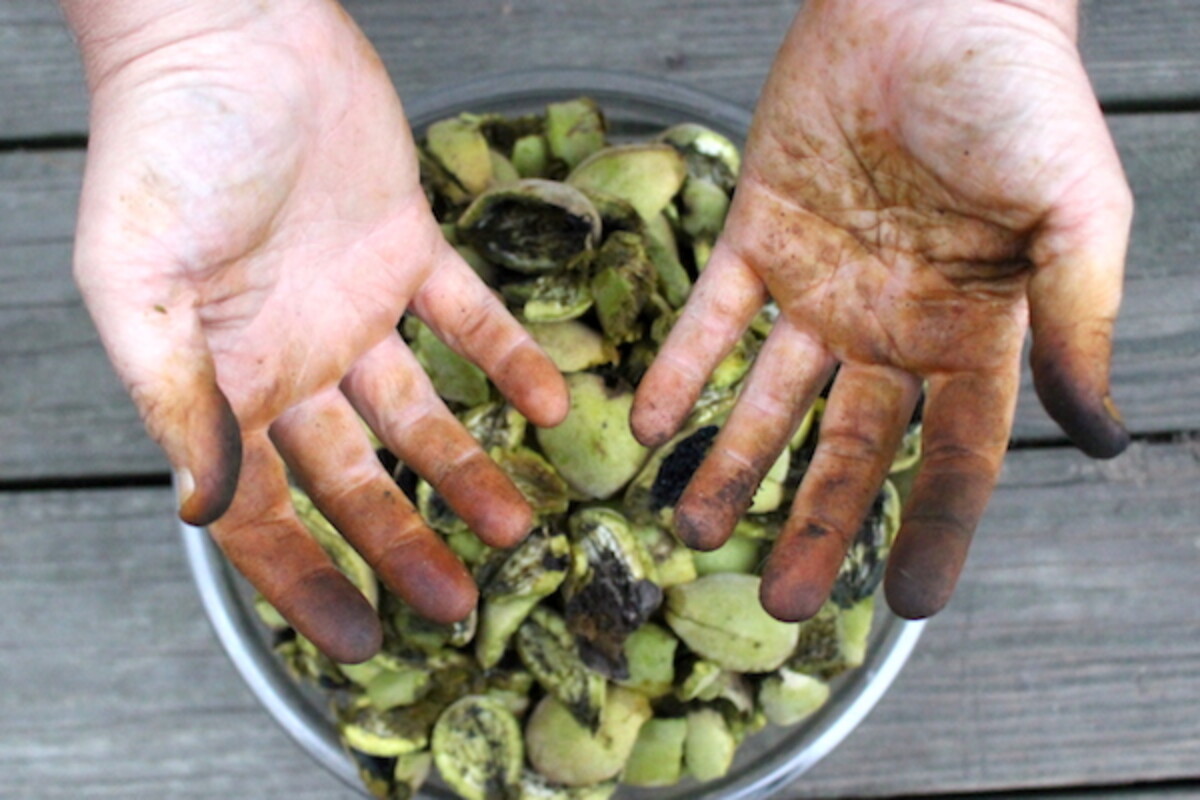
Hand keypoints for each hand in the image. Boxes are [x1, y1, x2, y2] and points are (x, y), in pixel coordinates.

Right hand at [66, 0, 566, 660]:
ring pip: (422, 413)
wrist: (230, 31)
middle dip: (407, 544)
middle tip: (462, 602)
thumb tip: (205, 506)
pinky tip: (551, 403)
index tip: (361, 638)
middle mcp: (294, 359)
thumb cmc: (166, 142)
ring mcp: (355, 308)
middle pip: (358, 480)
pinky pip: (471, 318)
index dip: (307, 580)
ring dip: (470, 468)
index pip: (265, 510)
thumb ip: (175, 398)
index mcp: (224, 379)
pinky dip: (510, 359)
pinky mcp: (409, 249)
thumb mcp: (139, 285)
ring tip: (521, 523)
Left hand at [632, 0, 1130, 619]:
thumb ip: (1076, 324)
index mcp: (974, 332)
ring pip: (771, 400)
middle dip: (816, 525)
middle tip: (782, 605)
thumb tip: (1099, 436)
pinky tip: (648, 425)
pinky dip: (679, 368)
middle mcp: (891, 326)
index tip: (912, 604)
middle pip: (850, 451)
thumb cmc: (1020, 94)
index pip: (954, 457)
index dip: (937, 530)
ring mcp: (820, 286)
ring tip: (691, 530)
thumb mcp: (1077, 215)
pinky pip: (710, 316)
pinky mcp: (756, 233)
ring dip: (731, 465)